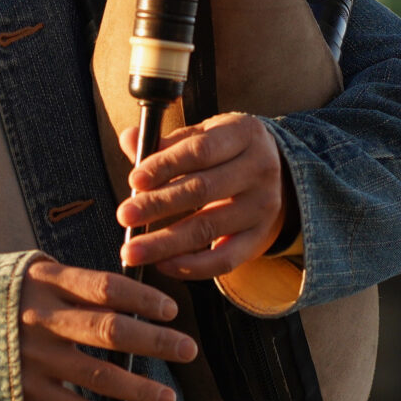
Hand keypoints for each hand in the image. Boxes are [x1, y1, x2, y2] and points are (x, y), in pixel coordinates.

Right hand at [19, 258, 196, 400]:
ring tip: (168, 399)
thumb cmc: (0, 299)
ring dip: (139, 389)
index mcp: (45, 282)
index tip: (170, 310)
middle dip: (155, 341)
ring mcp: (33, 357)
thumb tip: (129, 291)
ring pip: (98, 375)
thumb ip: (72, 284)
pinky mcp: (25, 391)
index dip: (142, 299)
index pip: (105, 287)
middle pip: (110, 330)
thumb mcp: (27, 275)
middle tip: (187, 349)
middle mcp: (41, 319)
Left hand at [115, 111, 290, 278]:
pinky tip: (162, 264)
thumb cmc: (226, 152)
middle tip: (124, 216)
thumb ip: (165, 143)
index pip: (200, 150)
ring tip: (132, 250)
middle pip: (203, 189)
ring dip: (165, 242)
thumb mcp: (202, 135)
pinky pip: (225, 260)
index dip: (166, 165)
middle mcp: (259, 169)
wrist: (276, 174)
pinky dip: (192, 267)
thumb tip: (130, 139)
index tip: (135, 180)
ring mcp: (263, 207)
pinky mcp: (260, 239)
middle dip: (158, 204)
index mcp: (243, 134)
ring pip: (209, 228)